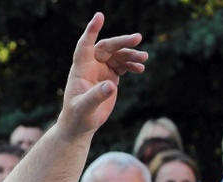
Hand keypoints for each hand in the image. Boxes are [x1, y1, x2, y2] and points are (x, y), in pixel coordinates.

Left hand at [57, 13, 147, 137]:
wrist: (81, 125)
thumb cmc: (77, 117)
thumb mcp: (84, 109)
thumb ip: (96, 97)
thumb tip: (111, 85)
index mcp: (80, 70)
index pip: (84, 46)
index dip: (91, 31)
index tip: (99, 16)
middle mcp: (90, 67)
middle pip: (107, 47)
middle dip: (122, 42)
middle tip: (138, 39)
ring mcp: (101, 71)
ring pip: (117, 55)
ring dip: (131, 54)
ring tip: (144, 58)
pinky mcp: (110, 77)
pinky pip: (123, 65)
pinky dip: (132, 65)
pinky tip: (140, 68)